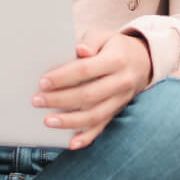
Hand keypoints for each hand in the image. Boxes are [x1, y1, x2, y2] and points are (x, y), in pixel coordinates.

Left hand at [32, 30, 152, 150]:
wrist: (142, 61)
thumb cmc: (113, 46)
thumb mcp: (104, 36)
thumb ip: (90, 42)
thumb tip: (79, 51)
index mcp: (116, 60)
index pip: (85, 70)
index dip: (63, 77)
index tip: (42, 82)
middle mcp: (121, 82)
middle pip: (88, 95)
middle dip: (60, 100)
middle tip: (37, 101)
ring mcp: (121, 100)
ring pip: (95, 115)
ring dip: (70, 121)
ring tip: (48, 121)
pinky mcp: (118, 111)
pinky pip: (103, 127)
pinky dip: (87, 137)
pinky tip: (71, 143)